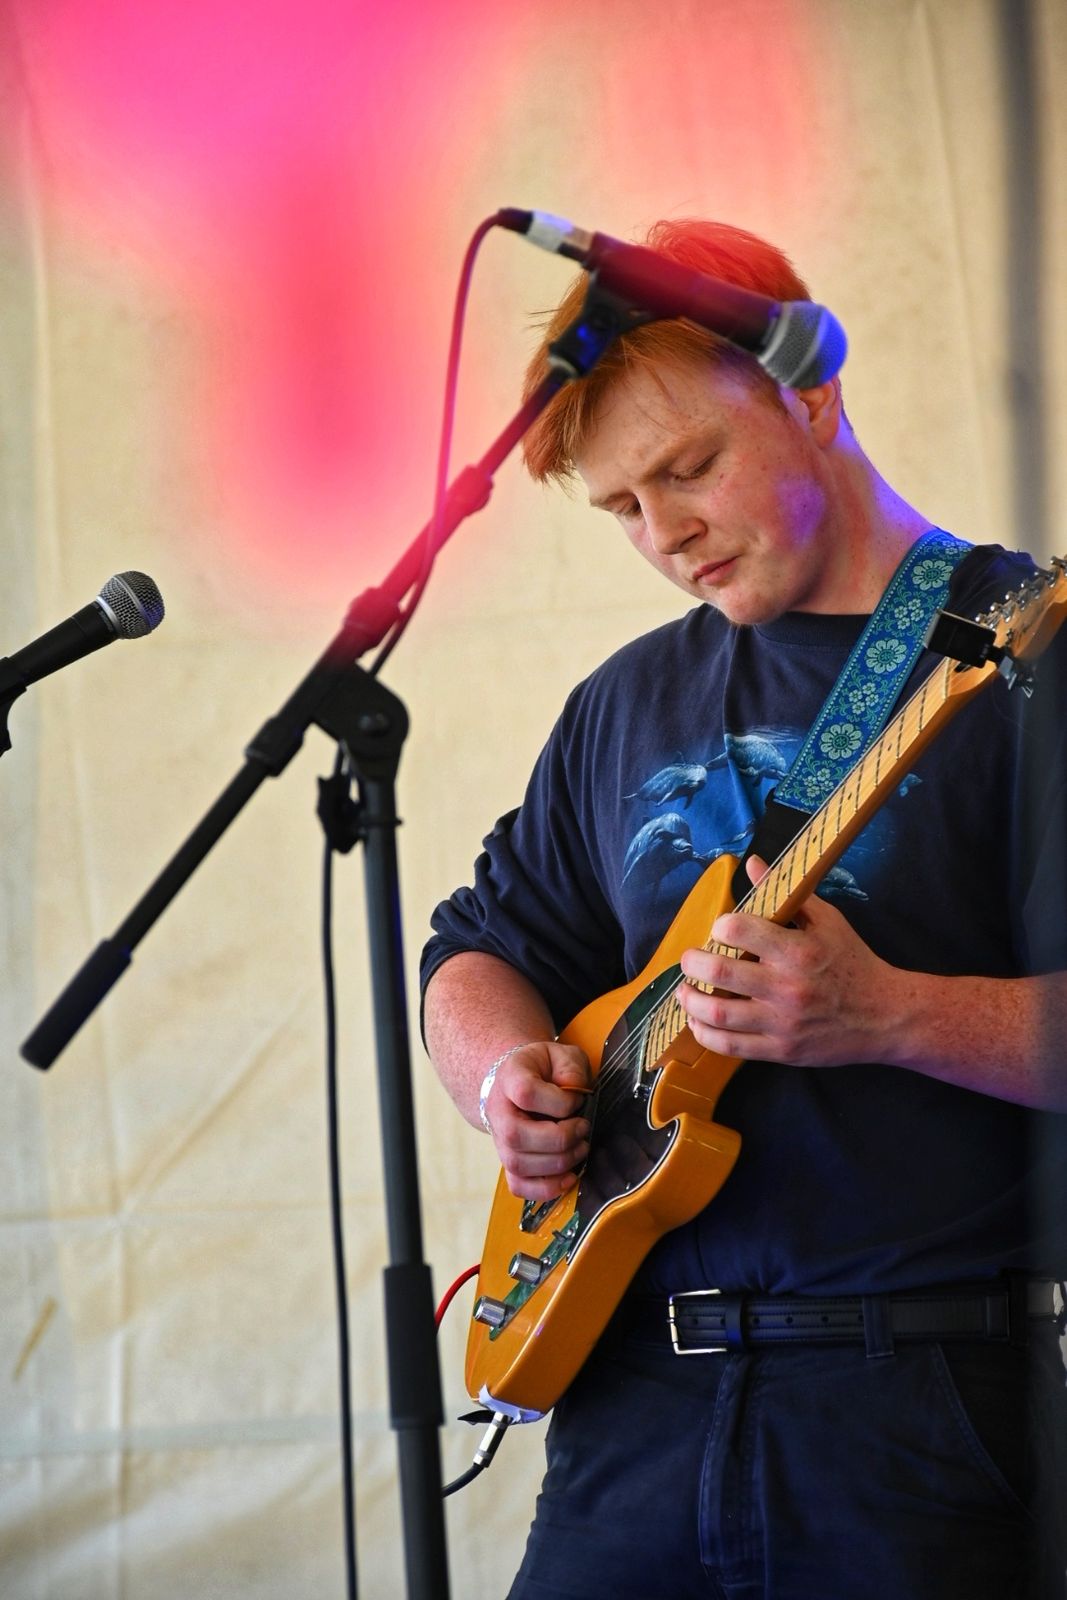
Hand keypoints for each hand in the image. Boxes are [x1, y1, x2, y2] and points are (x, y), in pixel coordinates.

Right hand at [483, 1041, 591, 1200]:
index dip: (558, 1102)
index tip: (577, 1100)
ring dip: (558, 1163)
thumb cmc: (543, 1069)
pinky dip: (545, 1189)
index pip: (526, 1093)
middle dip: (560, 1139)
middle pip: (517, 1135)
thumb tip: (575, 1092)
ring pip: (518, 1164)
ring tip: (580, 1149)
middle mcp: (499, 1111)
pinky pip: (518, 1185)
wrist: (517, 1082)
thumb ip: (571, 1067)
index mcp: (510, 1078)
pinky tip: (568, 1177)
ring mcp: (500, 1139)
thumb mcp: (561, 1053)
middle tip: (583, 1129)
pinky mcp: (509, 1161)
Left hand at [677, 857, 895, 1067]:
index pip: (741, 930)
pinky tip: (697, 1021)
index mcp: (799, 950)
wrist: (885, 1015)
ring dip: (691, 1000)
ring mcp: (783, 1022)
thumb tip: (752, 863)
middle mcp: (787, 987)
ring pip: (719, 1013)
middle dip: (693, 962)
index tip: (719, 928)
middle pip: (720, 971)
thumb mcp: (827, 920)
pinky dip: (705, 1034)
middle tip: (689, 958)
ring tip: (684, 991)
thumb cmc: (853, 962)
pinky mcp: (781, 1050)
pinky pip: (731, 1046)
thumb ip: (786, 893)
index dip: (721, 925)